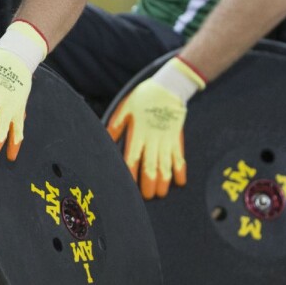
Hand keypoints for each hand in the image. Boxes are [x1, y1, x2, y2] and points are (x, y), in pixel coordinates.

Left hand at [107, 56, 204, 198]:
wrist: (169, 87)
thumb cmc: (143, 98)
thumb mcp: (124, 108)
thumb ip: (115, 126)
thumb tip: (104, 140)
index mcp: (138, 133)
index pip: (132, 158)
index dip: (130, 173)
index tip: (128, 186)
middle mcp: (153, 139)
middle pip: (151, 166)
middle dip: (149, 184)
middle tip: (146, 197)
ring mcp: (167, 140)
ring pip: (166, 165)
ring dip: (164, 181)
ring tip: (160, 194)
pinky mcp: (177, 138)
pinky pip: (180, 157)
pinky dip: (180, 170)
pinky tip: (180, 183)